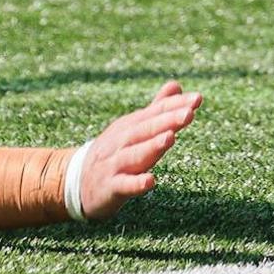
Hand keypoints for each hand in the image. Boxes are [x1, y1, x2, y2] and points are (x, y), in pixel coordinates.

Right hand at [78, 80, 201, 219]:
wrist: (75, 182)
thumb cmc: (113, 153)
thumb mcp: (132, 128)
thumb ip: (156, 109)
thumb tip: (177, 85)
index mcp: (130, 126)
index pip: (155, 112)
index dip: (175, 105)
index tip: (198, 98)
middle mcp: (122, 142)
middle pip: (145, 129)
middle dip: (167, 121)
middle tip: (189, 113)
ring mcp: (114, 164)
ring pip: (134, 154)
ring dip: (152, 146)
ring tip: (170, 138)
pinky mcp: (110, 187)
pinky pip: (124, 185)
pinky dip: (136, 183)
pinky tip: (151, 181)